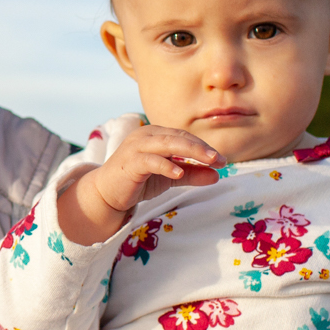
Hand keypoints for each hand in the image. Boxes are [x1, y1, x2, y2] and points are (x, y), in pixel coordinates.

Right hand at [58, 125, 224, 244]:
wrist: (107, 194)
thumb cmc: (138, 181)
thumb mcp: (170, 177)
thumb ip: (191, 174)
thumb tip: (217, 175)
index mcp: (156, 134)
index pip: (184, 136)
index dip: (204, 147)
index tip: (222, 161)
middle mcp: (146, 135)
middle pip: (179, 137)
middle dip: (201, 148)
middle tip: (220, 160)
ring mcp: (136, 147)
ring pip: (167, 144)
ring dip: (190, 152)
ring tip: (209, 161)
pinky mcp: (129, 162)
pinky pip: (150, 160)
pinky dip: (166, 165)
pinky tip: (179, 173)